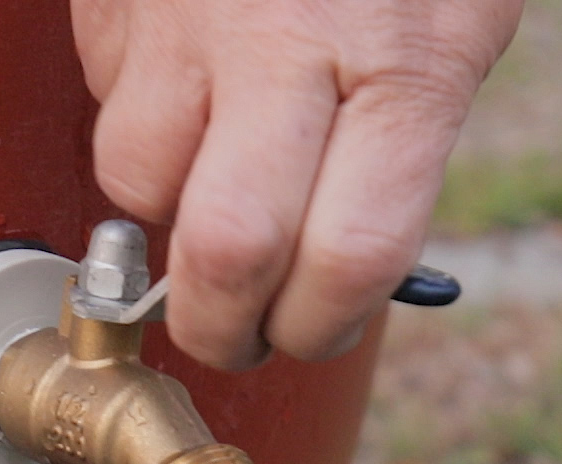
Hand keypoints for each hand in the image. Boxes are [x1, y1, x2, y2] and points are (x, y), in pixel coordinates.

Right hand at [72, 0, 522, 369]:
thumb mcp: (458, 20)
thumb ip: (407, 141)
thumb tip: (348, 267)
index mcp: (405, 60)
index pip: (351, 254)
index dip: (323, 326)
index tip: (311, 332)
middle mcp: (290, 44)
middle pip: (226, 249)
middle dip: (221, 323)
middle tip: (231, 327)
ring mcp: (190, 19)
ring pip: (136, 182)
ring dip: (162, 212)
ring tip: (205, 180)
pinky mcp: (119, 0)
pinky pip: (102, 100)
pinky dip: (135, 121)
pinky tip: (181, 86)